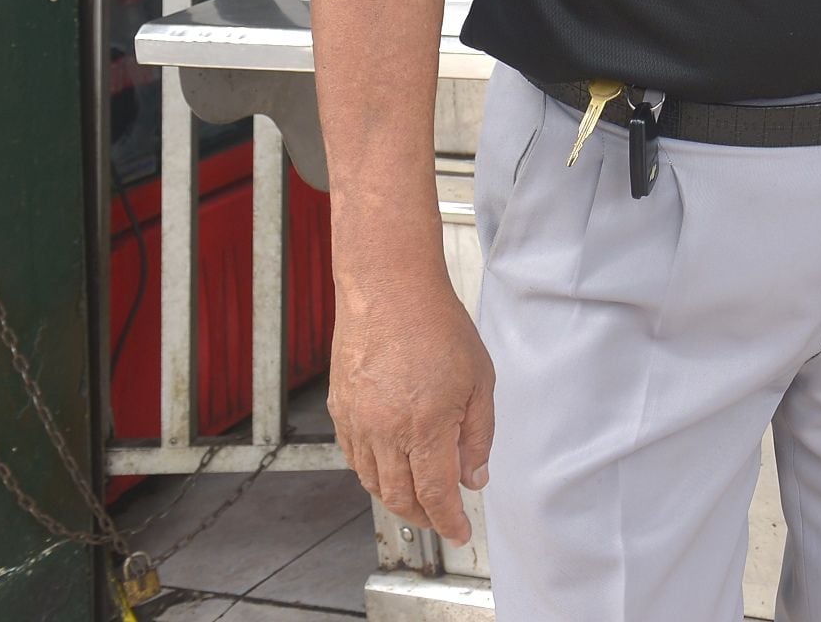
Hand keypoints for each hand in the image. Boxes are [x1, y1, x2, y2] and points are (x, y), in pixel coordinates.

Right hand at [331, 268, 493, 545]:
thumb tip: (473, 477)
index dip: (449, 521)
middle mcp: (385, 432)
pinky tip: (390, 467)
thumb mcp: (480, 380)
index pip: (435, 494)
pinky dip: (373, 473)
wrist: (389, 289)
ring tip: (419, 497)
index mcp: (425, 427)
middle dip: (423, 517)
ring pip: (373, 482)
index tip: (460, 533)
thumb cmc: (438, 326)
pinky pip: (354, 457)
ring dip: (397, 498)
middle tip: (442, 519)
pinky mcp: (340, 409)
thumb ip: (477, 435)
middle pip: (399, 498)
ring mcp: (357, 422)